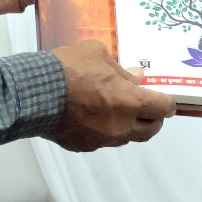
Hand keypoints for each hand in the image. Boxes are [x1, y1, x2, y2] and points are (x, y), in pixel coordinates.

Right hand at [44, 41, 176, 151]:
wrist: (33, 93)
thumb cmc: (69, 68)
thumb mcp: (99, 55)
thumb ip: (121, 70)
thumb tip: (136, 77)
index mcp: (131, 102)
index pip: (163, 108)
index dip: (168, 103)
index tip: (166, 98)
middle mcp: (122, 126)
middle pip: (150, 130)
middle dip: (154, 119)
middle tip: (148, 108)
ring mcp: (102, 140)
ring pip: (126, 138)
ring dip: (129, 126)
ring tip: (118, 110)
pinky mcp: (84, 146)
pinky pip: (102, 141)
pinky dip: (104, 130)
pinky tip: (92, 117)